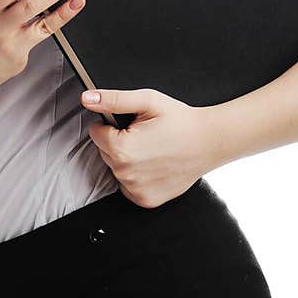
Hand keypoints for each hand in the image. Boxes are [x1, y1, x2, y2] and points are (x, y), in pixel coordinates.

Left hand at [80, 87, 224, 207]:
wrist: (209, 142)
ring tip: (151, 149)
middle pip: (104, 152)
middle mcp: (126, 172)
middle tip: (144, 135)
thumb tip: (88, 98)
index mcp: (122, 148)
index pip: (95, 133)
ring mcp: (135, 189)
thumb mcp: (147, 101)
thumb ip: (113, 99)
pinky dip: (135, 176)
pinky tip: (152, 165)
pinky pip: (127, 186)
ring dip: (126, 159)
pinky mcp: (145, 200)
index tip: (131, 124)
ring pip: (115, 169)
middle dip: (118, 142)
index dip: (111, 125)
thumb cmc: (181, 121)